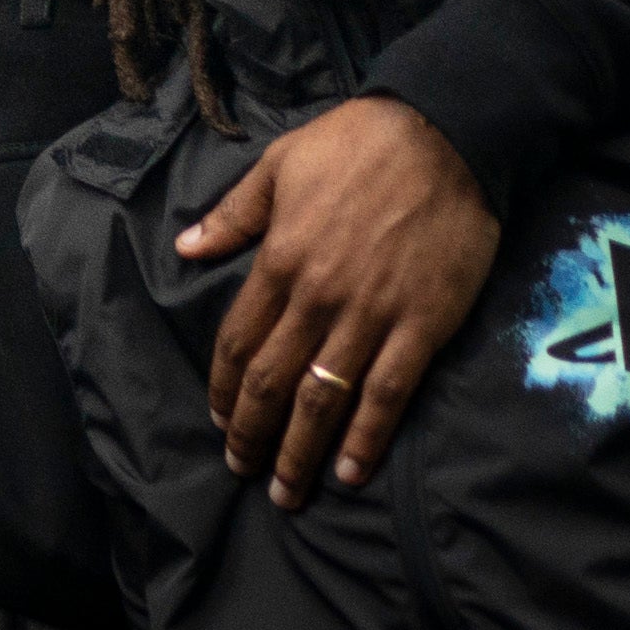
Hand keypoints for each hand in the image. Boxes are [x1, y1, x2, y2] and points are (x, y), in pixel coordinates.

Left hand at [183, 94, 499, 508]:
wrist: (444, 137)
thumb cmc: (356, 145)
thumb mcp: (278, 166)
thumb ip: (233, 216)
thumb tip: (186, 247)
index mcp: (280, 261)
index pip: (239, 342)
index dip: (225, 389)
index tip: (220, 421)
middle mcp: (318, 298)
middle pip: (272, 382)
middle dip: (253, 434)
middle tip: (243, 471)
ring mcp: (371, 316)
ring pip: (323, 399)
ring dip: (300, 451)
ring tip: (286, 492)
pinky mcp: (422, 327)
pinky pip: (388, 395)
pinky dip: (367, 439)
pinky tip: (351, 472)